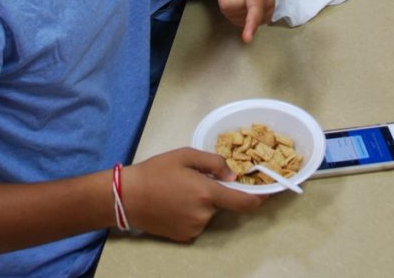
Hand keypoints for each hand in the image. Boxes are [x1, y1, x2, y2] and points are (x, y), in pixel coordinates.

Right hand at [122, 148, 263, 241]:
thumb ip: (214, 163)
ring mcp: (194, 228)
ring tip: (178, 191)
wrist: (126, 197)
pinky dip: (192, 214)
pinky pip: (197, 223)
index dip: (258, 198)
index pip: (244, 202)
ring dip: (202, 204)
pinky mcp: (184, 237)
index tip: (267, 192)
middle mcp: (204, 214)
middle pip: (222, 204)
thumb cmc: (155, 171)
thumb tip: (233, 176)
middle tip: (194, 181)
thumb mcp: (185, 156)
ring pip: (209, 214)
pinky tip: (174, 204)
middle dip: (215, 193)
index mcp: (207, 192)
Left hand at [216, 0, 276, 41]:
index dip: (251, 23)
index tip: (247, 38)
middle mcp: (264, 5)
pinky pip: (234, 20)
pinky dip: (232, 9)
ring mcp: (262, 16)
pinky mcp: (258, 22)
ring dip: (228, 2)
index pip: (255, 8)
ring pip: (231, 16)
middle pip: (231, 10)